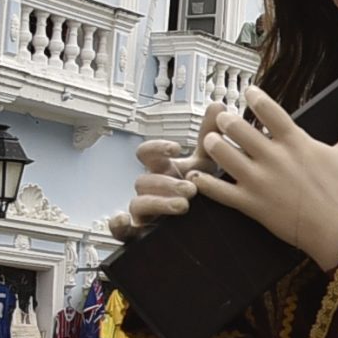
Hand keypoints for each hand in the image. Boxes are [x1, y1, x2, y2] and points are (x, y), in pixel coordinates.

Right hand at [108, 107, 222, 239]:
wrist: (210, 222)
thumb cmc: (202, 186)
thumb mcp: (208, 163)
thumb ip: (211, 136)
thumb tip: (218, 104)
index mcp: (163, 169)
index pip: (147, 153)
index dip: (156, 148)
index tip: (177, 148)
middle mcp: (150, 188)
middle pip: (145, 180)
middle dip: (167, 183)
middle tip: (192, 188)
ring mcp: (145, 211)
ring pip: (137, 204)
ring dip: (157, 203)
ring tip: (183, 205)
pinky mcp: (141, 233)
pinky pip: (122, 232)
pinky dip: (118, 226)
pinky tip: (123, 222)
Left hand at [186, 86, 337, 267]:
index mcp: (297, 142)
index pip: (268, 109)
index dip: (254, 96)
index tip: (247, 91)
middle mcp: (274, 158)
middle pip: (237, 129)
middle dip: (226, 119)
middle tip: (223, 117)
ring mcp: (260, 182)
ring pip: (223, 155)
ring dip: (213, 145)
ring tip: (210, 140)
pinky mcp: (252, 205)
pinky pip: (219, 192)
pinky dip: (205, 183)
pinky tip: (197, 176)